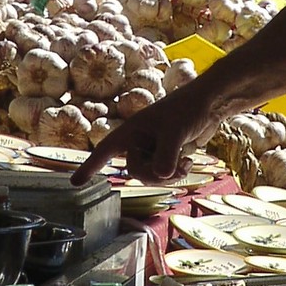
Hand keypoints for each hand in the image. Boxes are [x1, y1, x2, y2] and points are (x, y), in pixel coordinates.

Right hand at [71, 83, 220, 186]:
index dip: (89, 166)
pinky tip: (189, 162)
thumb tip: (161, 176)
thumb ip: (166, 155)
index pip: (104, 150)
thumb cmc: (188, 108)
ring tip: (185, 162)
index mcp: (131, 130)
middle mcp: (139, 141)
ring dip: (168, 175)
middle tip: (174, 164)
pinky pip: (164, 174)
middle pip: (134, 171)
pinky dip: (176, 173)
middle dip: (154, 174)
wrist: (210, 103)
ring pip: (151, 176)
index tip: (75, 183)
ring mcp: (153, 149)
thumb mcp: (175, 131)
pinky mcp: (167, 155)